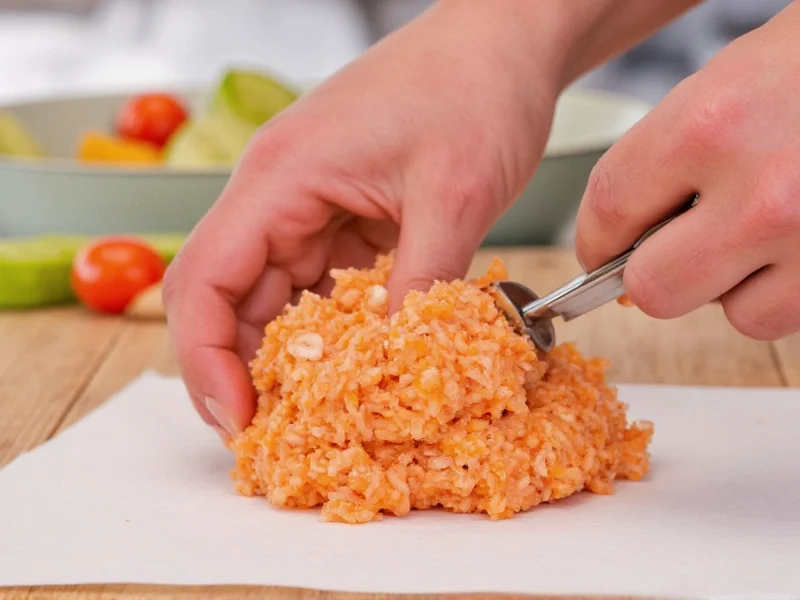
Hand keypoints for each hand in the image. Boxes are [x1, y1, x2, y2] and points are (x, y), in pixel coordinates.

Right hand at [162, 1, 560, 438]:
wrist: (501, 40)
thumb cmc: (474, 87)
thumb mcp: (455, 194)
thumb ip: (418, 283)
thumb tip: (392, 362)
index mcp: (282, 175)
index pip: (205, 278)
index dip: (205, 359)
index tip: (238, 418)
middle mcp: (279, 190)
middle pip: (227, 295)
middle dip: (241, 369)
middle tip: (274, 432)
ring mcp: (308, 202)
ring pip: (270, 294)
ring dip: (285, 354)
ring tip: (312, 412)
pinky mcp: (340, 212)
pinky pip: (315, 282)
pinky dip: (327, 326)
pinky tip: (352, 361)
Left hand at [575, 0, 799, 341]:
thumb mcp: (721, 86)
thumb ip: (663, 162)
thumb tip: (621, 236)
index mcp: (710, 126)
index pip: (610, 214)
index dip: (596, 239)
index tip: (602, 249)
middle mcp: (765, 191)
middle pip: (656, 290)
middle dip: (655, 274)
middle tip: (672, 250)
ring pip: (735, 314)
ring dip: (730, 285)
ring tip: (754, 232)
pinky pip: (791, 314)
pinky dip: (781, 289)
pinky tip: (790, 242)